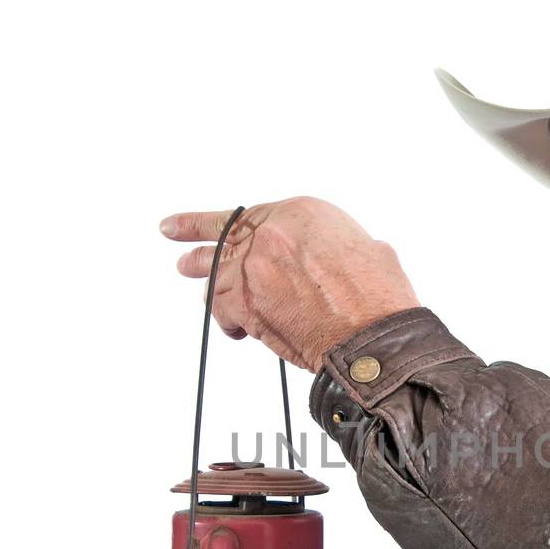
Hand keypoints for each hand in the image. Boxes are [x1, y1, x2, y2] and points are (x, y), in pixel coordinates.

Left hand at [160, 198, 420, 370]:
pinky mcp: (246, 306)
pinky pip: (222, 308)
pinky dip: (226, 318)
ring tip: (189, 272)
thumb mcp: (363, 248)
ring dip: (206, 278)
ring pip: (217, 273)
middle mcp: (271, 235)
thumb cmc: (377, 298)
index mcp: (301, 213)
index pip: (254, 214)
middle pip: (223, 233)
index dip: (230, 218)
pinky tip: (231, 325)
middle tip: (172, 230)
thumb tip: (325, 261)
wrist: (372, 335)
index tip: (213, 217)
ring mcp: (253, 269)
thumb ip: (330, 247)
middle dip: (192, 231)